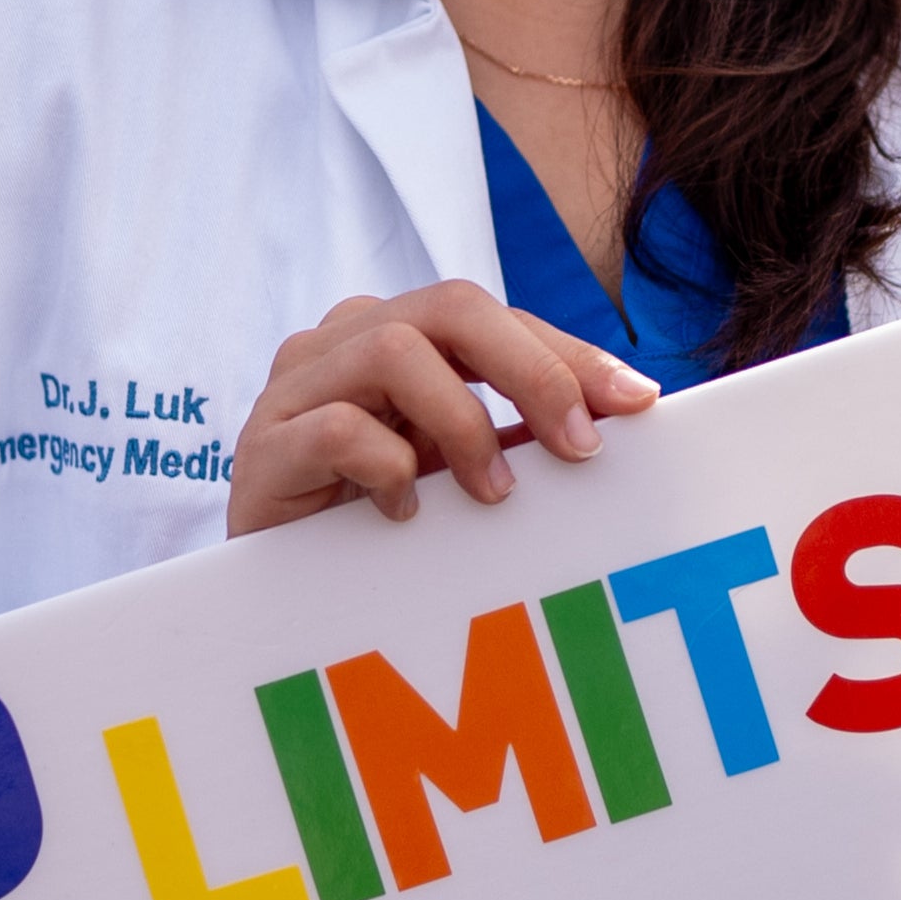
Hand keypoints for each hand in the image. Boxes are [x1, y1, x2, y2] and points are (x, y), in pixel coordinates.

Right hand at [226, 287, 652, 535]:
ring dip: (463, 422)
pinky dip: (388, 467)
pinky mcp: (262, 446)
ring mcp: (294, 387)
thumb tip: (623, 416)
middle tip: (577, 447)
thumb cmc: (374, 522)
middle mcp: (342, 342)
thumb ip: (516, 434)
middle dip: (531, 371)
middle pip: (450, 306)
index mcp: (393, 333)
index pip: (493, 316)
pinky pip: (336, 427)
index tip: (638, 401)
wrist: (269, 592)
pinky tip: (406, 514)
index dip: (569, 352)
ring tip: (492, 492)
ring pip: (393, 351)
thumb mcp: (455, 469)